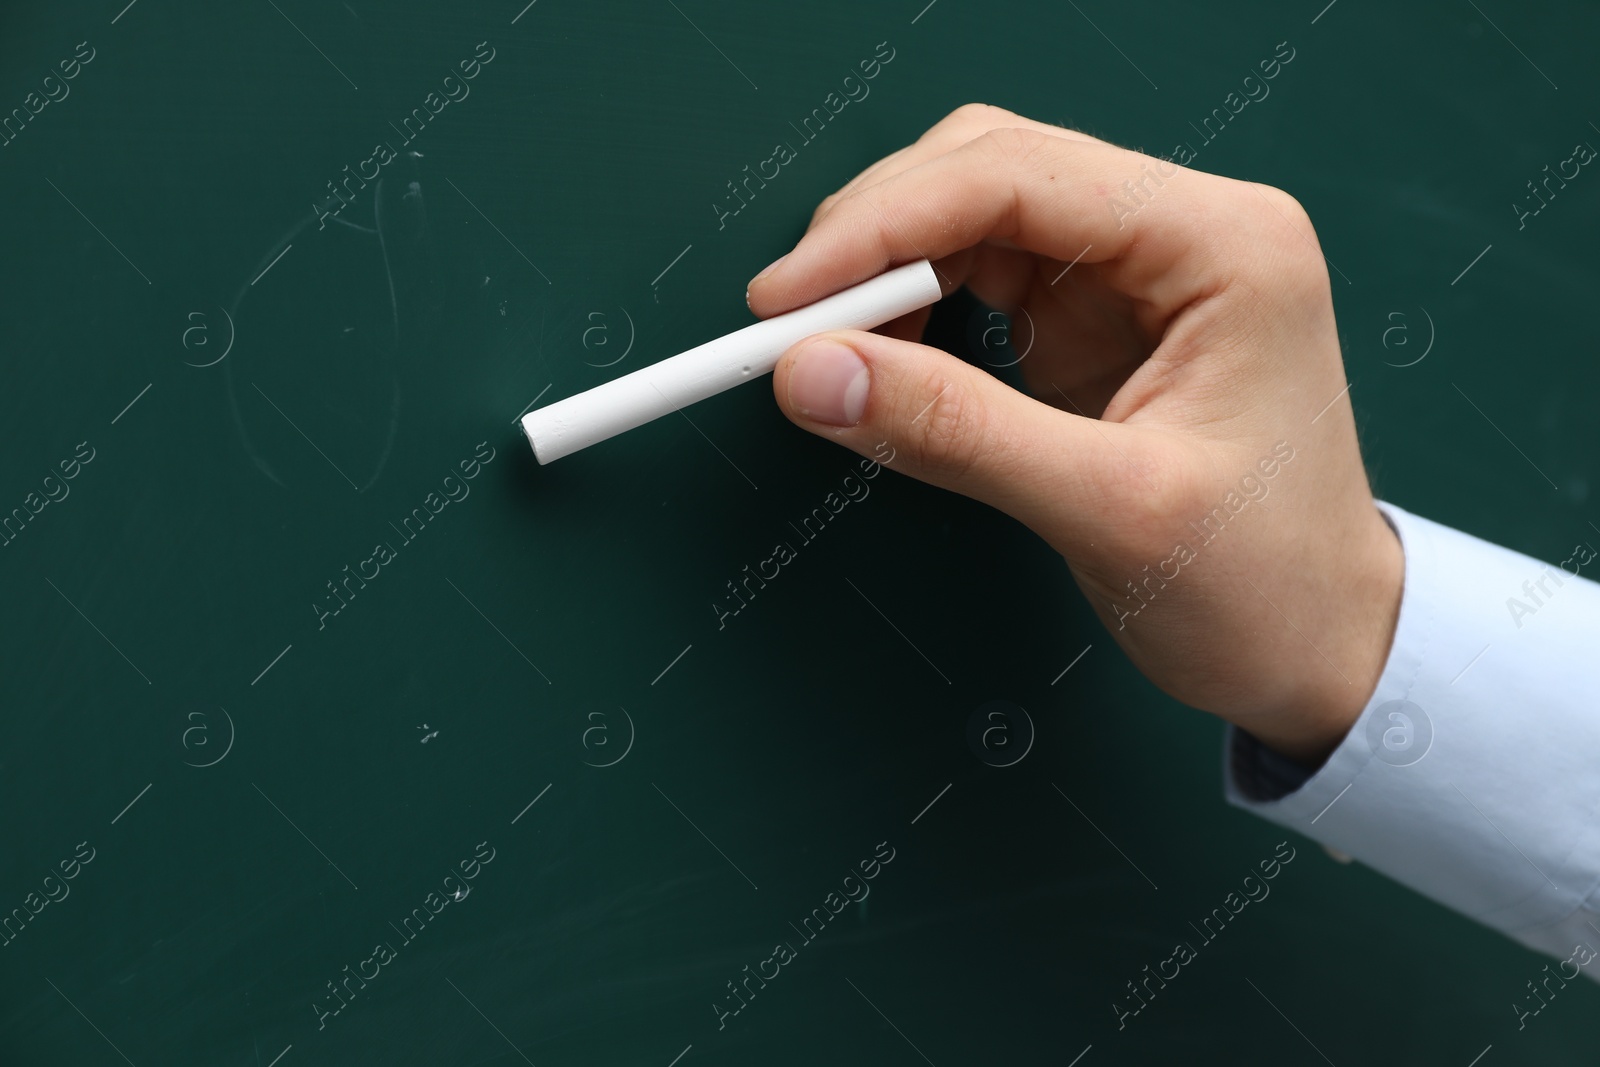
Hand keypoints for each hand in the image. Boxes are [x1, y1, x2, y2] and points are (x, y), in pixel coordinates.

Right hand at [747, 104, 1402, 763]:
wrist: (1324, 649)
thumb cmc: (1265, 587)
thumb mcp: (1109, 511)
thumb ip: (954, 434)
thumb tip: (811, 373)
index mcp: (1222, 245)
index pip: (1019, 176)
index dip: (884, 225)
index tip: (788, 297)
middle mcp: (1185, 234)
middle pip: (992, 170)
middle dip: (878, 236)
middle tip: (793, 323)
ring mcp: (1142, 273)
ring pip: (977, 215)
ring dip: (890, 271)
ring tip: (836, 352)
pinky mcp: (1104, 319)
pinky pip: (986, 276)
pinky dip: (918, 310)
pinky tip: (890, 358)